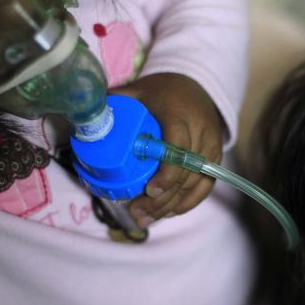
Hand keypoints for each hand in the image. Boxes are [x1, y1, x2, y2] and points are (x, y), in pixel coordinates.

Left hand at [110, 73, 223, 226]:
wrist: (198, 85)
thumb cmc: (162, 91)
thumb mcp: (138, 90)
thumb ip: (115, 101)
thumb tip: (88, 117)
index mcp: (180, 113)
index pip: (178, 147)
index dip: (166, 173)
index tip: (150, 191)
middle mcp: (201, 131)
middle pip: (185, 172)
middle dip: (162, 199)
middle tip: (136, 212)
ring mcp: (212, 147)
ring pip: (195, 184)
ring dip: (170, 205)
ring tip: (144, 218)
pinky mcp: (215, 158)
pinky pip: (205, 186)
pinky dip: (186, 203)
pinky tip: (167, 213)